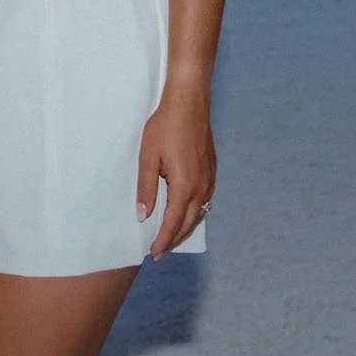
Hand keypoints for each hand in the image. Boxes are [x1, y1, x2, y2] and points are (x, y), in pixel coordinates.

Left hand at [135, 82, 214, 258]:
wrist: (189, 102)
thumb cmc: (165, 127)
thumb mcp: (148, 157)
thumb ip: (146, 189)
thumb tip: (143, 216)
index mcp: (184, 186)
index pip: (173, 223)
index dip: (163, 240)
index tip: (154, 253)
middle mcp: (201, 187)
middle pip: (188, 223)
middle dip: (174, 239)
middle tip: (160, 252)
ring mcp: (210, 179)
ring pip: (200, 213)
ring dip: (185, 228)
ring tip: (171, 237)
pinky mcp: (212, 170)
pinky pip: (206, 201)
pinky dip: (195, 213)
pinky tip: (186, 213)